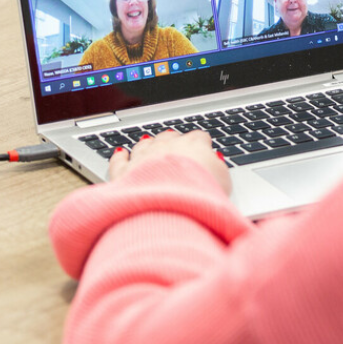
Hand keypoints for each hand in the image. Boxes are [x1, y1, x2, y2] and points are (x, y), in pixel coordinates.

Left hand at [108, 130, 231, 194]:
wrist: (170, 207)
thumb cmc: (199, 196)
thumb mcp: (223, 183)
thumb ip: (218, 168)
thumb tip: (215, 161)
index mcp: (193, 145)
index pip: (199, 137)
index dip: (202, 144)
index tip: (203, 150)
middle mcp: (166, 146)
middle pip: (170, 136)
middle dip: (174, 142)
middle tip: (178, 149)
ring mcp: (143, 157)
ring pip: (144, 144)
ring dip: (148, 145)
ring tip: (150, 148)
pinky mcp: (123, 173)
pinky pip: (119, 159)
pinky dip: (120, 156)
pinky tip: (121, 154)